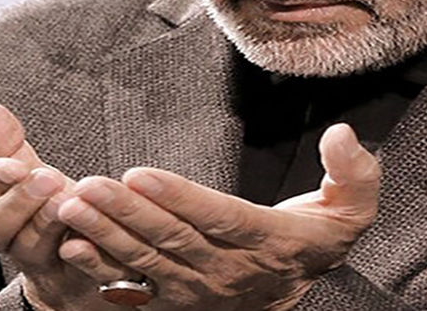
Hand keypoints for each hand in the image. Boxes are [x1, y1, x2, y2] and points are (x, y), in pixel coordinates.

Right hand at [0, 102, 121, 310]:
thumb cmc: (53, 211)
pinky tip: (95, 236)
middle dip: (17, 204)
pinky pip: (80, 272)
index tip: (13, 165)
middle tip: (46, 178)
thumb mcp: (29, 176)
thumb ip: (7, 147)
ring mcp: (45, 267)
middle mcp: (14, 243)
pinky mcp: (79, 281)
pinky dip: (87, 255)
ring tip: (67, 201)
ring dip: (47, 224)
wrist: (83, 270)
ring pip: (34, 251)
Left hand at [56, 123, 380, 309]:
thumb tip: (342, 133)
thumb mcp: (351, 208)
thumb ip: (354, 171)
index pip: (220, 218)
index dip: (179, 197)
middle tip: (87, 185)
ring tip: (72, 206)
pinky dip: (102, 270)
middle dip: (126, 212)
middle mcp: (229, 270)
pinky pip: (135, 289)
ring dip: (106, 234)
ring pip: (147, 261)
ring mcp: (199, 290)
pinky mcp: (176, 300)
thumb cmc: (319, 239)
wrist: (297, 291)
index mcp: (268, 241)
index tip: (140, 173)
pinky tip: (74, 248)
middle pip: (172, 239)